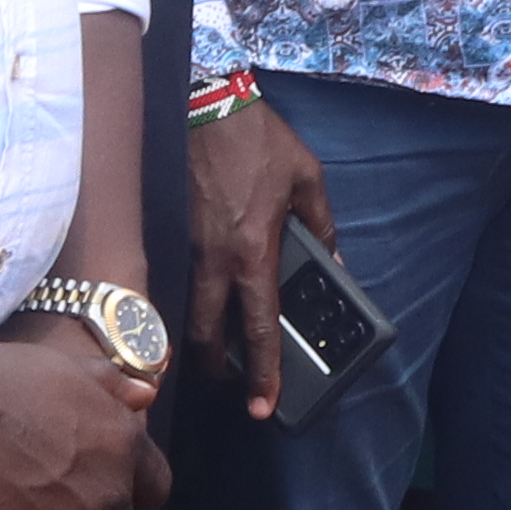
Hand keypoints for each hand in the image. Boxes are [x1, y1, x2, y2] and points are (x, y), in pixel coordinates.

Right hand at [187, 98, 333, 418]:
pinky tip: (205, 305)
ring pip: (188, 312)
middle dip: (217, 370)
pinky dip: (192, 303)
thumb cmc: (258, 140)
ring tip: (218, 356)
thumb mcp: (308, 179)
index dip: (263, 372)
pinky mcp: (174, 231)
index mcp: (253, 251)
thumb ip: (323, 227)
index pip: (259, 327)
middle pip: (207, 335)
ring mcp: (189, 247)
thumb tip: (335, 263)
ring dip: (202, 341)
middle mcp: (215, 258)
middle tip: (233, 388)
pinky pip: (183, 282)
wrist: (204, 103)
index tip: (264, 406)